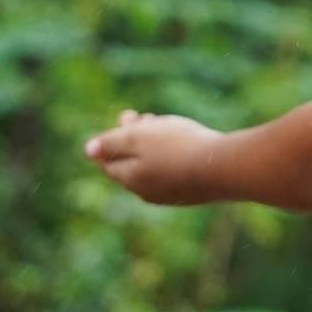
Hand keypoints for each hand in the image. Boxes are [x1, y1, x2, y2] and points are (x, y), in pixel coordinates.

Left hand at [84, 109, 225, 205]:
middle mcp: (146, 192)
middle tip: (145, 116)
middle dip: (134, 139)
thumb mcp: (138, 138)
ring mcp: (170, 194)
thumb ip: (111, 143)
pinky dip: (172, 157)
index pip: (109, 162)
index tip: (127, 116)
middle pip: (131, 164)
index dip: (112, 138)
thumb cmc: (178, 148)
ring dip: (154, 146)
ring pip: (153, 168)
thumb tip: (89, 150)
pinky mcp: (191, 193)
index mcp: (130, 179)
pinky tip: (186, 144)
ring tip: (167, 125)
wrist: (223, 168)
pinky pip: (173, 172)